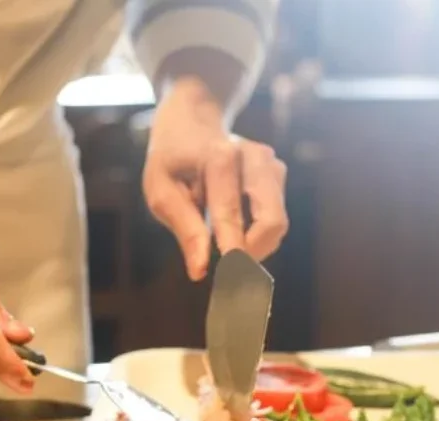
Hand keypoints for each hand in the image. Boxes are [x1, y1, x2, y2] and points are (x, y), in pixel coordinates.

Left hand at [143, 79, 288, 280]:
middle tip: (230, 274)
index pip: (231, 213)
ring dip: (255, 245)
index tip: (232, 282)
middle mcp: (253, 157)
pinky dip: (256, 232)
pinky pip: (274, 216)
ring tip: (224, 245)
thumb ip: (184, 228)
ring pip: (277, 223)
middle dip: (254, 253)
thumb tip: (200, 269)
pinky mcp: (277, 173)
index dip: (234, 251)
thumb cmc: (171, 160)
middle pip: (272, 221)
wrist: (192, 120)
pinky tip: (233, 226)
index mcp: (219, 158)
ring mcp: (270, 163)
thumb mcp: (161, 190)